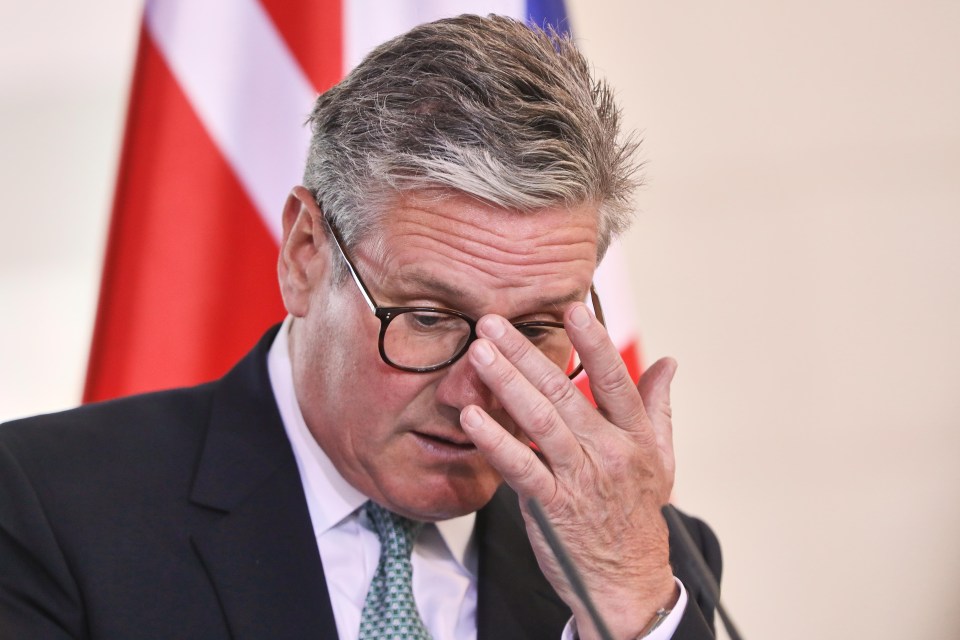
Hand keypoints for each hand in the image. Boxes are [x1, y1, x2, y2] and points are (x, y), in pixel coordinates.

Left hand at [459, 303, 677, 639]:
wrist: (628, 580)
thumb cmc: (637, 512)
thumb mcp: (661, 458)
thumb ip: (658, 405)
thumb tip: (670, 362)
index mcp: (634, 435)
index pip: (614, 380)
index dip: (593, 343)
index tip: (570, 309)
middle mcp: (608, 451)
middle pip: (564, 393)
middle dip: (525, 353)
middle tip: (492, 322)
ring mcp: (580, 478)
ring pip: (540, 421)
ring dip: (506, 384)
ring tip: (479, 354)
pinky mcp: (552, 505)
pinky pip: (520, 467)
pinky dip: (495, 441)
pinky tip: (472, 416)